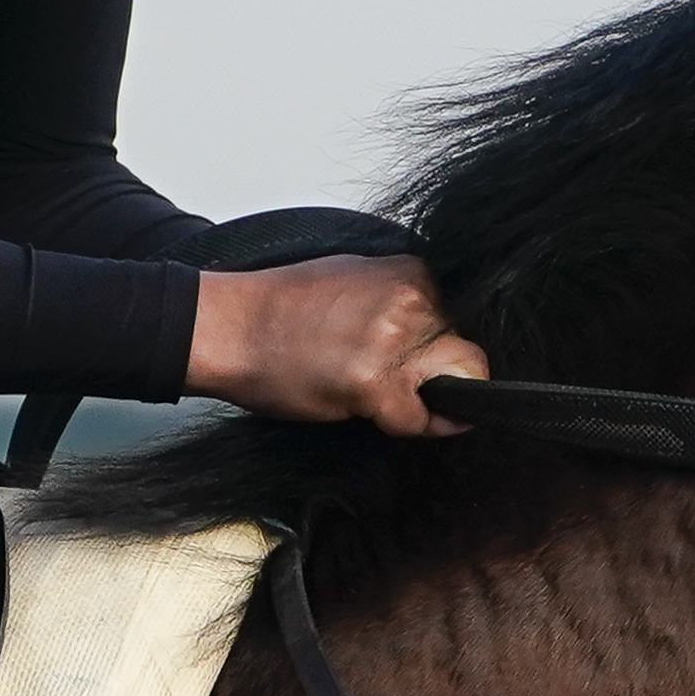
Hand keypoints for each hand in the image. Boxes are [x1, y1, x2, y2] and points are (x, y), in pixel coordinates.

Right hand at [186, 256, 487, 435]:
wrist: (229, 327)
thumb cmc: (280, 308)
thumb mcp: (353, 279)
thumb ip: (402, 298)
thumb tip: (441, 327)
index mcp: (408, 271)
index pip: (462, 316)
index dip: (440, 345)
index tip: (420, 359)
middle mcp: (409, 300)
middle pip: (466, 351)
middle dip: (440, 373)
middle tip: (392, 378)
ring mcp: (393, 340)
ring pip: (452, 384)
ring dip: (423, 399)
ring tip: (374, 391)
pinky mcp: (373, 382)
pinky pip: (418, 419)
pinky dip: (404, 424)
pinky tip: (367, 409)